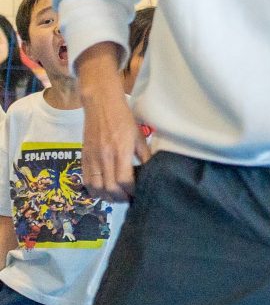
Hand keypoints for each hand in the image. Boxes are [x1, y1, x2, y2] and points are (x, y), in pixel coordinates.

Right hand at [79, 76, 148, 202]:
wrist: (101, 105)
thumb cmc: (123, 119)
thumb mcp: (139, 136)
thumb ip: (144, 155)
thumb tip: (151, 172)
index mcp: (120, 152)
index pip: (124, 181)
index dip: (131, 191)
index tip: (137, 194)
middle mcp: (104, 157)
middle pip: (109, 187)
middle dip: (120, 198)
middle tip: (128, 200)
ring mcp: (92, 158)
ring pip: (95, 186)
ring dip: (105, 197)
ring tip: (115, 198)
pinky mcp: (83, 156)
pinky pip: (85, 179)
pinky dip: (93, 189)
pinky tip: (101, 191)